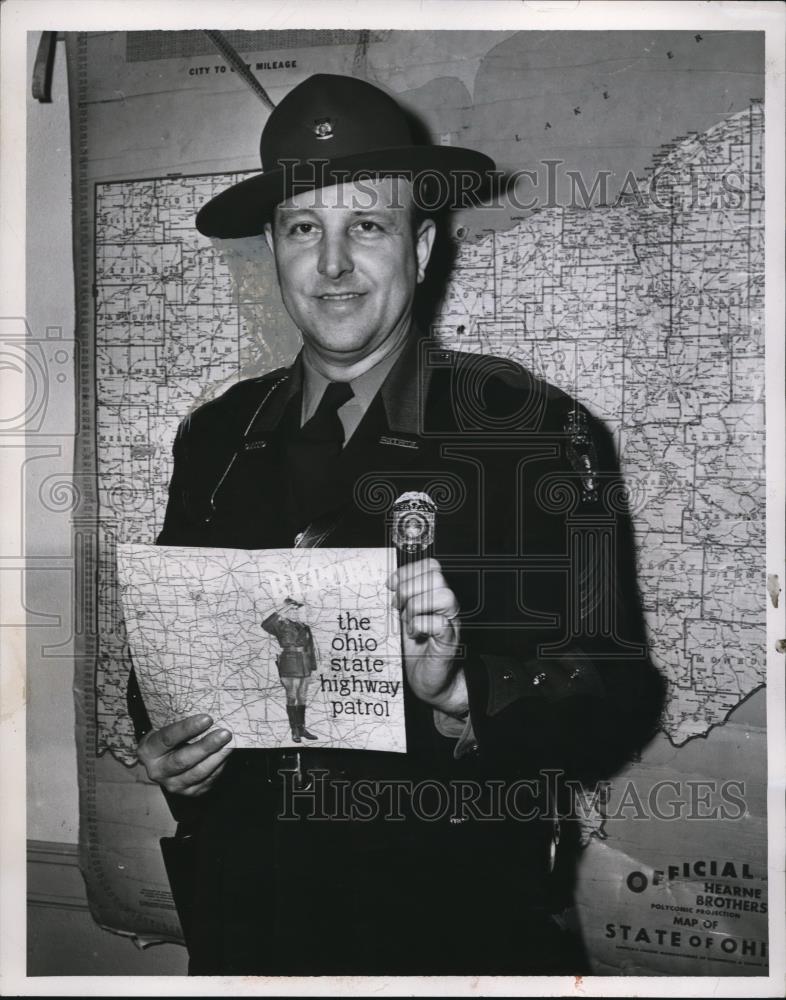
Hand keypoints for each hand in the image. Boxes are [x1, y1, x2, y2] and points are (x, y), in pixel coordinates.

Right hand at [137, 714, 232, 796]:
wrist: (164, 759)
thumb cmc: (169, 736)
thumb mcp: (166, 726)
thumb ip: (181, 721)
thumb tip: (209, 713)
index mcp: (149, 750)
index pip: (168, 738)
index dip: (188, 728)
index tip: (207, 719)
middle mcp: (158, 771)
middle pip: (183, 760)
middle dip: (206, 746)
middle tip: (224, 733)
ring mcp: (173, 784)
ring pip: (198, 773)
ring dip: (217, 757)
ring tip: (230, 744)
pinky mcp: (189, 791)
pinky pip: (207, 780)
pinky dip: (219, 766)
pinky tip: (226, 754)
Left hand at [387, 557, 467, 712]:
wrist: (429, 683)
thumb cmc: (415, 651)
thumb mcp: (402, 619)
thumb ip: (399, 600)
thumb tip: (388, 582)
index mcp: (435, 596)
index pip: (431, 566)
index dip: (408, 571)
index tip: (390, 585)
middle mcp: (446, 606)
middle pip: (437, 576)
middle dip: (409, 589)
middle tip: (398, 608)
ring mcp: (451, 622)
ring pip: (444, 595)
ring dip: (417, 608)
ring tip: (408, 623)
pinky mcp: (449, 642)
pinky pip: (439, 623)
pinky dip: (420, 626)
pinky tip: (414, 635)